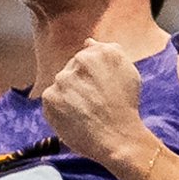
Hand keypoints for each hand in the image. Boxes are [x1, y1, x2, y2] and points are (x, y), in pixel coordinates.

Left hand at [40, 39, 151, 166]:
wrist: (117, 137)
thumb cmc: (125, 107)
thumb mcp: (128, 72)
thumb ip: (109, 52)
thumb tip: (87, 42)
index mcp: (101, 51)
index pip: (86, 57)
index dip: (92, 78)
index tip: (100, 92)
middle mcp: (80, 60)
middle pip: (72, 69)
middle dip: (79, 85)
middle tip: (93, 103)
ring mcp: (63, 78)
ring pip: (61, 84)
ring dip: (68, 96)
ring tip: (85, 112)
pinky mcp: (50, 96)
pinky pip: (50, 99)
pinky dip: (59, 109)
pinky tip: (73, 118)